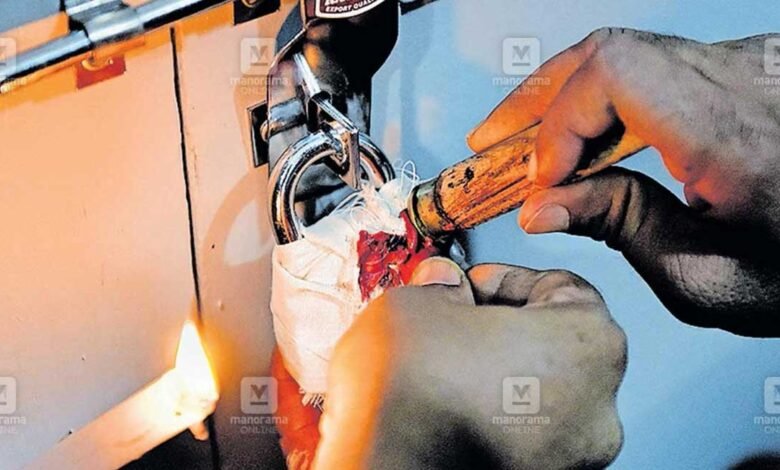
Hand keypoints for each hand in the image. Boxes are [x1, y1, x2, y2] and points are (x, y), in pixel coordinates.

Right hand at [312, 257, 625, 469]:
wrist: (383, 466)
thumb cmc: (414, 390)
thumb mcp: (417, 302)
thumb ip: (440, 286)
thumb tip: (443, 285)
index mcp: (589, 342)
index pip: (559, 288)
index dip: (505, 279)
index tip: (470, 284)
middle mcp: (596, 406)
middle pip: (550, 345)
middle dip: (498, 329)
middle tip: (451, 321)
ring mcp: (570, 455)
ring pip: (536, 395)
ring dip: (494, 375)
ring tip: (442, 368)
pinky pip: (520, 436)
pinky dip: (490, 418)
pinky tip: (446, 408)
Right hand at [468, 29, 779, 336]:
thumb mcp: (705, 275)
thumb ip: (618, 227)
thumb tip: (539, 208)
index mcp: (733, 131)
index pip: (615, 73)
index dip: (560, 121)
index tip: (544, 179)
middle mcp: (742, 79)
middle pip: (608, 52)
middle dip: (537, 102)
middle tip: (492, 142)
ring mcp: (745, 67)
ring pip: (624, 52)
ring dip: (562, 97)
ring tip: (521, 138)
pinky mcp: (740, 72)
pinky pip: (651, 68)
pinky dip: (600, 100)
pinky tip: (577, 134)